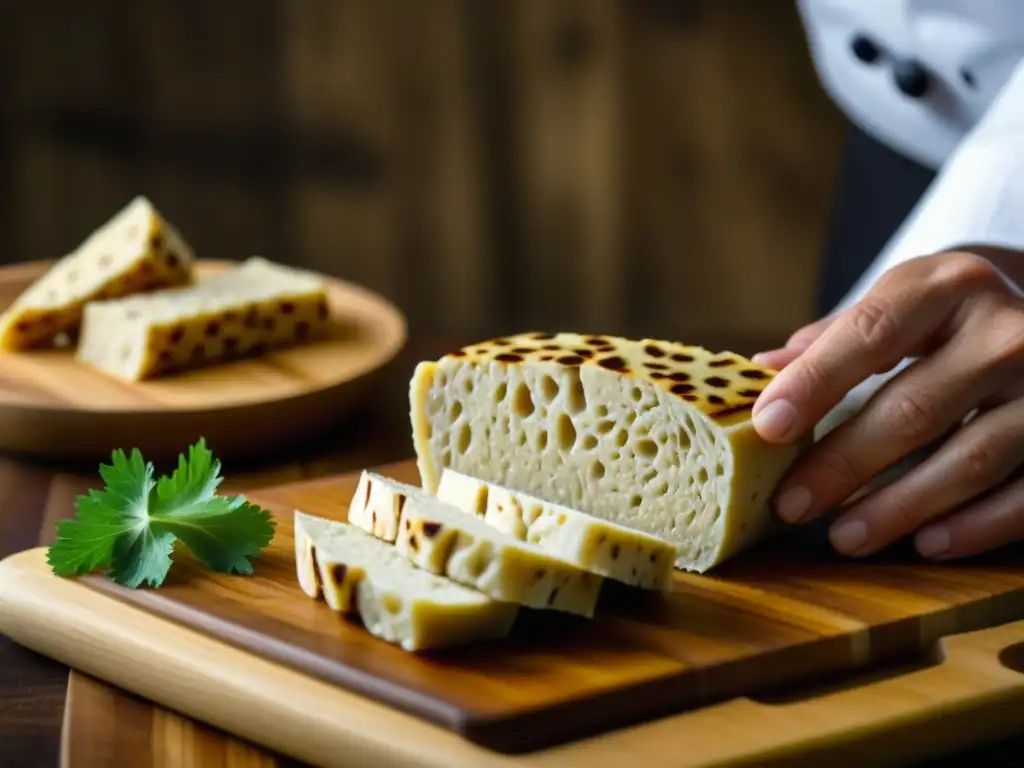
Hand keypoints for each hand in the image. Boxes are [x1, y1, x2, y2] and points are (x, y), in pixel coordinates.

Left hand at [749, 250, 1023, 559]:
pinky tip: (924, 543)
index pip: (868, 335)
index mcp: (947, 287)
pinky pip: (1023, 493)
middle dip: (843, 464)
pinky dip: (974, 525)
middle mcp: (1005, 330)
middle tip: (790, 504)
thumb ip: (834, 339)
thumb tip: (761, 371)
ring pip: (969, 459)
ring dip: (899, 507)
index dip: (814, 383)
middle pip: (912, 409)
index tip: (766, 427)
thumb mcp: (899, 305)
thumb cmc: (951, 317)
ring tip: (843, 536)